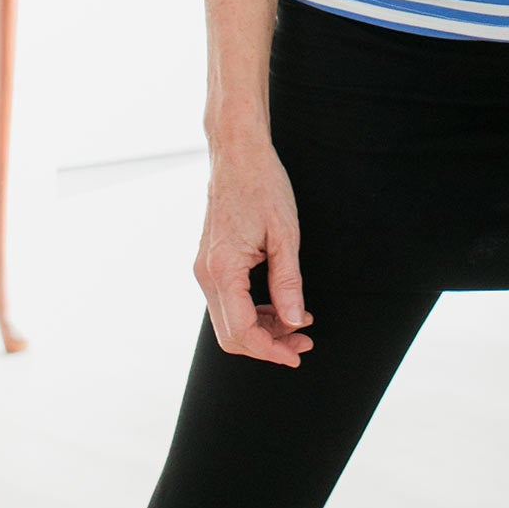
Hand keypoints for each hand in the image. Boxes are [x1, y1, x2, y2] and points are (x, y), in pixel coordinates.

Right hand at [193, 139, 314, 366]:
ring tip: (299, 322)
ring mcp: (205, 269)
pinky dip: (253, 311)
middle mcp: (206, 274)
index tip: (298, 353)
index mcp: (223, 269)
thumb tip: (294, 321)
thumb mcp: (285, 234)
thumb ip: (288, 282)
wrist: (238, 154)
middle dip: (268, 345)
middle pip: (231, 335)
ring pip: (229, 321)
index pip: (242, 331)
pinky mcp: (210, 263)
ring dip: (263, 329)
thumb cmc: (263, 185)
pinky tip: (280, 305)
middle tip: (303, 342)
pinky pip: (228, 302)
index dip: (271, 350)